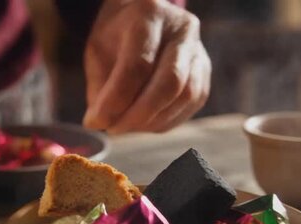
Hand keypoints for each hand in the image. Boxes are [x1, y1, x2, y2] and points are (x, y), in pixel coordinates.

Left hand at [83, 0, 210, 133]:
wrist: (145, 21)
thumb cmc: (117, 36)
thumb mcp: (98, 50)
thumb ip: (100, 85)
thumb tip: (102, 122)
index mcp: (150, 17)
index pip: (138, 65)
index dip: (116, 100)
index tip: (96, 121)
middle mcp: (182, 30)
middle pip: (170, 82)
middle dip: (138, 115)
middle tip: (113, 129)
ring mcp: (198, 52)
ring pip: (185, 96)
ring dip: (152, 120)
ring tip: (125, 126)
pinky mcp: (204, 73)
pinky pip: (190, 105)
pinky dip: (165, 121)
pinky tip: (144, 123)